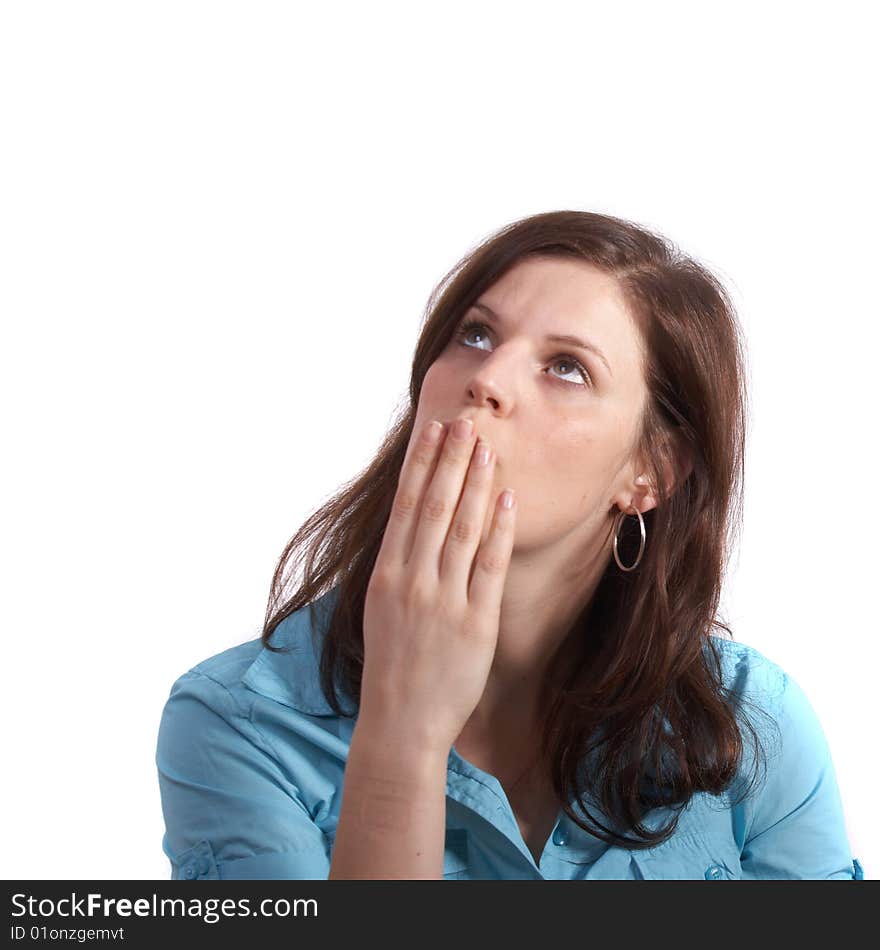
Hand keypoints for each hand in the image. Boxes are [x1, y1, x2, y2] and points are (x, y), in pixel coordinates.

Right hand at [360, 416, 516, 753]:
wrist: (401, 722)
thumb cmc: (392, 664)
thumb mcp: (383, 608)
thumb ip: (400, 566)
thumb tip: (417, 523)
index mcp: (386, 575)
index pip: (406, 507)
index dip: (421, 465)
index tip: (433, 431)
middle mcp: (412, 581)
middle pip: (434, 507)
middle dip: (451, 461)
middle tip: (465, 423)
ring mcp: (443, 601)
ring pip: (462, 528)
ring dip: (476, 484)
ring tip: (487, 449)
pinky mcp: (474, 622)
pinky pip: (488, 566)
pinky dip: (498, 530)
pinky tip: (507, 500)